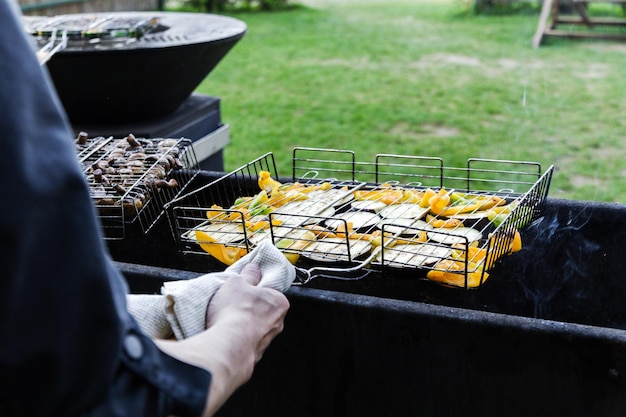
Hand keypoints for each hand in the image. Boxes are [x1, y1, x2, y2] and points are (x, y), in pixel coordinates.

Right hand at [154, 263, 288, 416]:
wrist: (227, 346)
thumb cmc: (235, 312)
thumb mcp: (237, 282)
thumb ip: (247, 275)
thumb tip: (253, 269)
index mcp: (279, 303)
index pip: (270, 292)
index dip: (255, 290)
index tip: (244, 290)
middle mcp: (277, 324)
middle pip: (262, 311)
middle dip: (248, 308)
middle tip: (231, 304)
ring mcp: (265, 342)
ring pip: (254, 328)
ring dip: (241, 325)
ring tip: (224, 320)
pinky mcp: (252, 356)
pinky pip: (244, 343)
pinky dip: (236, 339)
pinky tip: (224, 335)